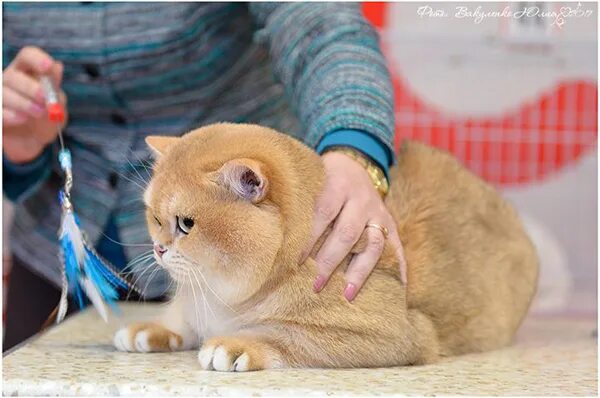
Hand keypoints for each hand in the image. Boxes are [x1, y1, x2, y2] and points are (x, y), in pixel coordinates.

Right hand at [3, 46, 65, 162]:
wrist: (34, 143)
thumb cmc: (45, 120)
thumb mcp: (57, 105)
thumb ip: (55, 88)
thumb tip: (57, 66)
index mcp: (28, 73)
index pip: (27, 55)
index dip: (37, 59)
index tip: (47, 67)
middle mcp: (10, 81)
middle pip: (13, 75)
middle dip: (30, 86)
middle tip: (45, 99)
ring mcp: (0, 96)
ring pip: (3, 92)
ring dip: (23, 102)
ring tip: (39, 112)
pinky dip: (10, 114)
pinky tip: (22, 119)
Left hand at [303, 151, 406, 301]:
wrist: (353, 164)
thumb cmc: (322, 180)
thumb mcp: (311, 181)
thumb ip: (300, 203)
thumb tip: (276, 236)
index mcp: (338, 185)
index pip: (322, 213)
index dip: (310, 238)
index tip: (295, 262)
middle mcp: (361, 199)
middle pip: (348, 233)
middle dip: (331, 261)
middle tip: (316, 285)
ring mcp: (379, 212)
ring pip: (373, 244)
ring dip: (360, 271)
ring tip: (348, 295)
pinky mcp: (391, 223)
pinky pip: (397, 247)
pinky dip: (399, 268)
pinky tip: (397, 287)